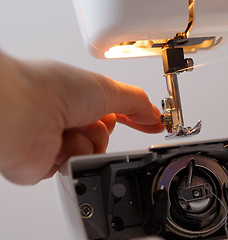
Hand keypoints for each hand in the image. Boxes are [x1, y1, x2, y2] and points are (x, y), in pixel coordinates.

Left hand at [0, 51, 163, 184]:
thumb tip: (153, 114)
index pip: (116, 112)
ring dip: (87, 143)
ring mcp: (58, 141)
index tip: (153, 124)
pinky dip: (71, 156)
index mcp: (81, 99)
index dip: (136, 119)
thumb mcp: (108, 89)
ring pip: (92, 154)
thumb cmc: (52, 89)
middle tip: (90, 119)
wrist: (22, 111)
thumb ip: (136, 103)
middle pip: (104, 137)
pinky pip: (75, 168)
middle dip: (101, 131)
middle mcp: (68, 119)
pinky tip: (58, 145)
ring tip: (69, 131)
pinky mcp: (48, 162)